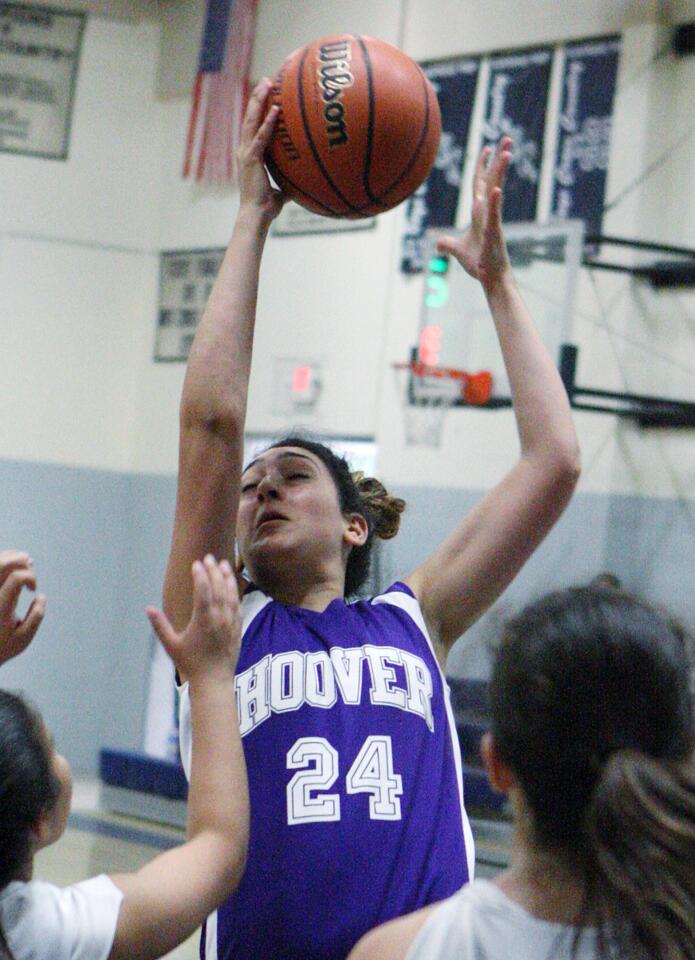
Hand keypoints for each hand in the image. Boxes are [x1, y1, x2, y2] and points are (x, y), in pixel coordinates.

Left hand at [0, 550, 45, 664]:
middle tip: (30, 565)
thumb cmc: (2, 646)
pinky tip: (13, 564)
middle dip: (21, 559)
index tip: (34, 589)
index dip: (31, 578)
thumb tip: (40, 596)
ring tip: (25, 561)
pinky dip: (5, 561)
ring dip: (12, 556)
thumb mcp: (23, 638)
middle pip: (3, 563)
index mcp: (1, 605)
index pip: (17, 577)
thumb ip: (36, 617)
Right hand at [147, 556, 240, 679]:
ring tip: (223, 564)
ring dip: (227, 577)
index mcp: (203, 620)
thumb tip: (148, 609)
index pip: (203, 590)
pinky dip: (235, 591)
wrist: (214, 681)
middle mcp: (219, 618)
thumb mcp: (171, 645)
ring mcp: (231, 622)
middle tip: (208, 557)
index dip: (200, 575)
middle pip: (219, 587)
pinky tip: (232, 584)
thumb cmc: (190, 664)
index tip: (196, 563)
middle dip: (213, 570)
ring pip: (231, 594)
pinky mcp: (238, 627)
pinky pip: (238, 604)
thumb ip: (160, 626)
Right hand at [237, 77, 285, 220]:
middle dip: (257, 97)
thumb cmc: (267, 207)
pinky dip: (267, 123)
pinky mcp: (251, 159)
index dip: (257, 109)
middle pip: (249, 117)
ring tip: (266, 84)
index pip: (253, 126)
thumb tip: (304, 181)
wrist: (256, 216)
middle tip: (265, 80)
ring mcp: (245, 153)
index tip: (266, 94)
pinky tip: (275, 109)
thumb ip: (290, 181)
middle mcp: (244, 150)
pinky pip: (261, 137)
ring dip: (259, 101)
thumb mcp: (281, 190)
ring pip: (251, 121)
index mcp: (249, 155)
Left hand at [437, 137, 511, 290]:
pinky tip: (495, 189)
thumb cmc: (479, 263)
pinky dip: (494, 202)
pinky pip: (494, 215)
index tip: (486, 148)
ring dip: (500, 172)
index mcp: (479, 213)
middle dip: (497, 159)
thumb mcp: (458, 250)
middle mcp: (487, 212)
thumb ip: (447, 244)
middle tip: (507, 138)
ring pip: (495, 191)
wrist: (491, 278)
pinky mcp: (495, 233)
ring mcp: (492, 221)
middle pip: (491, 179)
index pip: (479, 183)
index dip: (482, 166)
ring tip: (507, 153)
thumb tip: (437, 244)